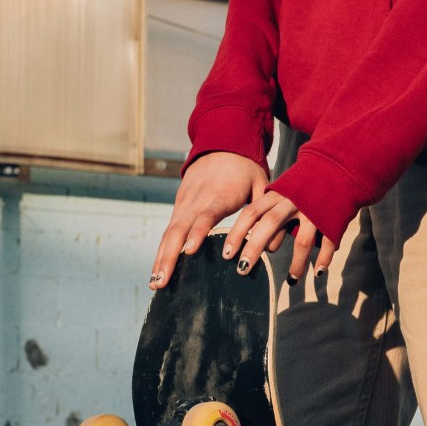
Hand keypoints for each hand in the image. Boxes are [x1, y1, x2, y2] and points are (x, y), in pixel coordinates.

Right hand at [150, 152, 267, 287]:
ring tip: (155, 284)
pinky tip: (160, 269)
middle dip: (168, 256)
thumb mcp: (262, 183)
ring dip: (161, 257)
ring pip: (170, 231)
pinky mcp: (180, 202)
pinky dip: (163, 249)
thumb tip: (271, 245)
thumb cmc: (247, 167)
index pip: (207, 215)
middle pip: (179, 229)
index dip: (198, 233)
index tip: (190, 252)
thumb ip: (265, 212)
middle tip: (161, 283)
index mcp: (221, 194)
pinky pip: (169, 228)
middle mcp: (198, 198)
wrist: (223, 141)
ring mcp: (186, 200)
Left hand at [223, 190, 334, 282]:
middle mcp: (292, 201)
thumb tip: (248, 241)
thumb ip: (267, 213)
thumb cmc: (302, 189)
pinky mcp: (331, 219)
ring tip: (291, 280)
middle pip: (269, 225)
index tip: (227, 255)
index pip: (251, 213)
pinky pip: (326, 243)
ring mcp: (313, 211)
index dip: (237, 233)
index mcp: (276, 194)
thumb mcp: (281, 194)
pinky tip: (317, 272)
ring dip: (297, 263)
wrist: (335, 170)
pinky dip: (323, 259)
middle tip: (242, 270)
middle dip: (253, 249)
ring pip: (302, 241)